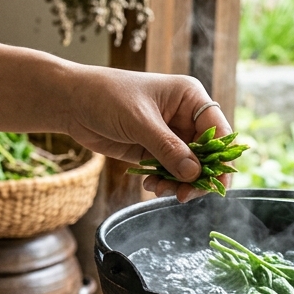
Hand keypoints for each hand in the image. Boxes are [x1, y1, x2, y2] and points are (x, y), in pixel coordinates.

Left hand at [63, 66, 233, 202]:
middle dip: (197, 176)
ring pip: (187, 167)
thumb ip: (167, 148)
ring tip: (160, 189)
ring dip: (179, 183)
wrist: (72, 102)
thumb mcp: (139, 122)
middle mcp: (184, 116)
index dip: (220, 158)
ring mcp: (169, 135)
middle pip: (206, 154)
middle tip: (184, 196)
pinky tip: (150, 185)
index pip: (218, 131)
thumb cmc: (107, 97)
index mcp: (189, 98)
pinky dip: (164, 182)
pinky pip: (168, 171)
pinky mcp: (152, 150)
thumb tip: (194, 174)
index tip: (214, 183)